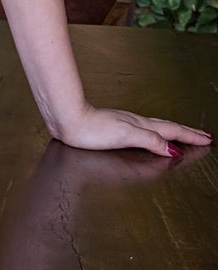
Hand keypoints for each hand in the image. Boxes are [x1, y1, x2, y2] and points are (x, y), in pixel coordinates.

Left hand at [55, 103, 212, 156]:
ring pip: (154, 126)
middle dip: (186, 132)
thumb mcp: (125, 135)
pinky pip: (143, 129)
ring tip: (182, 135)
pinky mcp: (112, 127)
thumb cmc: (91, 128)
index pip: (170, 131)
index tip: (206, 138)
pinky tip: (149, 135)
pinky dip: (154, 132)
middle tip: (203, 135)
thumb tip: (173, 149)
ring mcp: (123, 123)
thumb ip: (150, 140)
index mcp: (139, 125)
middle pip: (166, 126)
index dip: (189, 136)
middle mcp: (133, 122)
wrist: (66, 119)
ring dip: (172, 131)